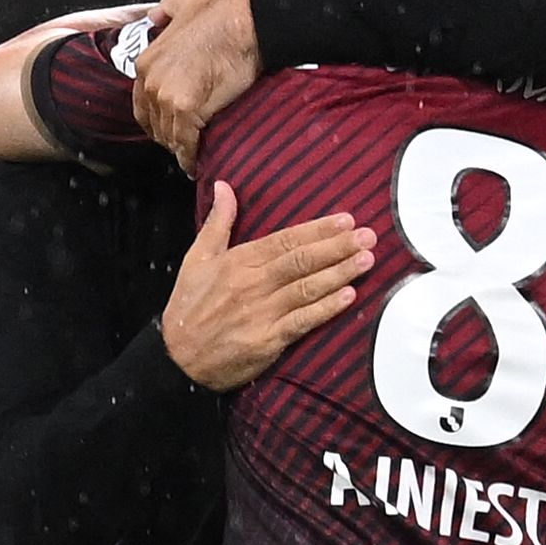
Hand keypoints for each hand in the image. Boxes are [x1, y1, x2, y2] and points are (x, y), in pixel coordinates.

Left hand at [132, 0, 260, 174]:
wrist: (245, 21)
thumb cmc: (221, 11)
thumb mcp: (184, 1)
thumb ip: (165, 9)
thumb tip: (155, 15)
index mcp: (146, 62)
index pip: (143, 104)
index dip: (156, 119)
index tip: (168, 127)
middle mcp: (152, 82)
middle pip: (155, 123)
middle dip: (168, 135)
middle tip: (183, 143)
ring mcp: (168, 97)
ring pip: (170, 136)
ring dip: (181, 148)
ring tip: (193, 155)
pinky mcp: (189, 110)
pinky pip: (186, 143)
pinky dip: (191, 157)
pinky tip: (197, 164)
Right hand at [161, 183, 374, 392]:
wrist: (176, 359)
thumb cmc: (188, 307)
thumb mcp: (196, 258)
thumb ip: (217, 222)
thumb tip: (224, 185)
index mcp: (237, 261)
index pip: (285, 240)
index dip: (317, 230)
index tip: (346, 221)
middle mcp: (252, 284)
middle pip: (301, 261)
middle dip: (337, 248)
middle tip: (369, 236)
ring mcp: (261, 313)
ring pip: (307, 288)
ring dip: (339, 273)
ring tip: (366, 260)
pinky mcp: (267, 341)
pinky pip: (303, 321)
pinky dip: (327, 308)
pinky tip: (349, 297)